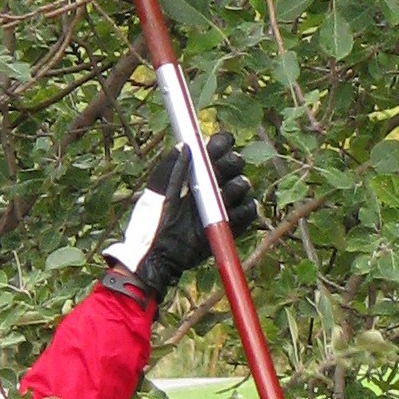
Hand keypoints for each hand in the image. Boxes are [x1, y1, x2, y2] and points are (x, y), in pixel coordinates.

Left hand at [101, 136, 257, 304]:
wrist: (157, 256)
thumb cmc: (151, 223)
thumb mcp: (156, 193)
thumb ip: (170, 169)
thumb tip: (184, 145)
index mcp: (194, 174)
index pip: (215, 151)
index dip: (222, 144)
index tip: (222, 142)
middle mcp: (211, 187)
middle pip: (233, 166)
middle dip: (232, 162)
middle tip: (226, 165)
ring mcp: (222, 206)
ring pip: (243, 187)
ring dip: (238, 185)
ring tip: (227, 190)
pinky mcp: (229, 226)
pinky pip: (248, 213)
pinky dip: (246, 208)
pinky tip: (233, 209)